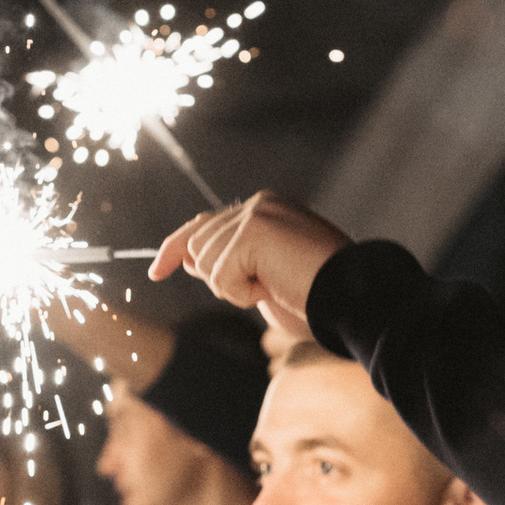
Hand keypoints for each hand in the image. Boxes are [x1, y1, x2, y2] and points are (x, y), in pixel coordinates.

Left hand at [151, 192, 350, 337]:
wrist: (348, 300)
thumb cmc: (315, 296)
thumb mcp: (260, 278)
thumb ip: (226, 262)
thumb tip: (184, 258)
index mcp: (264, 209)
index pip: (203, 223)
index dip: (175, 248)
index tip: (156, 272)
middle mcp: (259, 203)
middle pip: (196, 244)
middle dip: (217, 278)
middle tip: (263, 288)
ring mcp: (256, 213)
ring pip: (204, 260)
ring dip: (233, 287)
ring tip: (273, 285)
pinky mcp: (253, 230)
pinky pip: (218, 273)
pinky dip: (240, 292)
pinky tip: (272, 288)